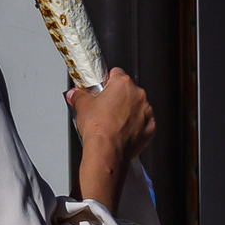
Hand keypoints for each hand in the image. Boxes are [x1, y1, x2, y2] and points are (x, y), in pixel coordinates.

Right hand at [69, 66, 154, 208]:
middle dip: (117, 98)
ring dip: (126, 112)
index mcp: (122, 84)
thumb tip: (75, 94)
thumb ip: (79, 96)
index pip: (116, 73)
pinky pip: (142, 122)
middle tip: (103, 109)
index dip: (107, 82)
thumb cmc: (98, 128)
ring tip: (112, 123)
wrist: (107, 151)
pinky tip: (121, 132)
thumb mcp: (82, 107)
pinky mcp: (149, 126)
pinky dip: (134, 126)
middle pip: (127, 91)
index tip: (101, 89)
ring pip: (136, 107)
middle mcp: (138, 95)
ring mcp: (146, 110)